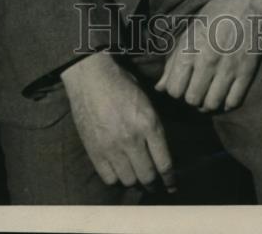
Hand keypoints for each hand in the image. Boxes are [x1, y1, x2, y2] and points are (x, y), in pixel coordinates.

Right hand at [61, 50, 176, 194]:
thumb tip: (160, 151)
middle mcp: (132, 139)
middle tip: (153, 183)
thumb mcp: (146, 101)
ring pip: (129, 180)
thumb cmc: (121, 84)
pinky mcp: (94, 151)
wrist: (90, 77)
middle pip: (147, 176)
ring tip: (135, 175)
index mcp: (148, 124)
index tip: (171, 185)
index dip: (170, 179)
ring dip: (134, 180)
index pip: (164, 162)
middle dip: (153, 183)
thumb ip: (154, 126)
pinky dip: (115, 178)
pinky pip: (109, 177)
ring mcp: (112, 147)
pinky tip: (118, 170)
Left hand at [155, 0, 261, 112]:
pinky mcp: (246, 71)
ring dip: (208, 103)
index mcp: (189, 49)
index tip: (181, 85)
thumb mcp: (189, 32)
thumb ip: (173, 61)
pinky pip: (233, 101)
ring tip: (208, 94)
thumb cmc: (213, 14)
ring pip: (212, 104)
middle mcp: (207, 60)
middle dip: (191, 97)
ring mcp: (228, 67)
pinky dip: (226, 103)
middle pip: (192, 99)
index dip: (175, 91)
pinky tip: (224, 94)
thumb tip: (159, 87)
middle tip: (195, 89)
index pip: (174, 89)